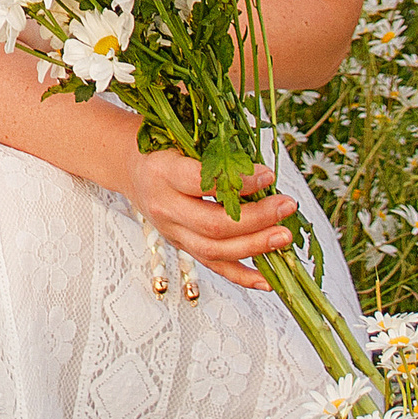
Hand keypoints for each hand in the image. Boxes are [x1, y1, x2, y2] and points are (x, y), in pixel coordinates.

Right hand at [125, 147, 294, 293]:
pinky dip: (242, 277)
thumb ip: (215, 152)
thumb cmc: (162, 148)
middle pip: (212, 224)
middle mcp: (164, 207)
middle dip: (256, 219)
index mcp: (162, 172)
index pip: (201, 183)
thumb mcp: (181, 137)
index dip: (238, 182)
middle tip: (286, 206)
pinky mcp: (181, 246)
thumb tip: (263, 171)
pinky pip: (213, 266)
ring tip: (284, 236)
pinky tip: (268, 281)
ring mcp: (172, 232)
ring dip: (255, 247)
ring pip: (214, 250)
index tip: (268, 175)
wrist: (131, 169)